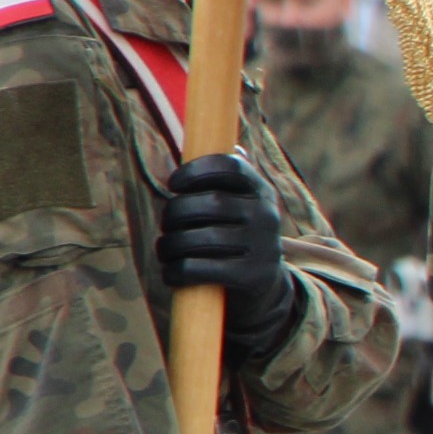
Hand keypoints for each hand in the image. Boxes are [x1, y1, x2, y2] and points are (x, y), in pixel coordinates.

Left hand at [159, 151, 296, 359]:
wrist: (264, 289)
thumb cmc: (235, 238)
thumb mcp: (240, 205)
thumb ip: (226, 179)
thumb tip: (220, 145)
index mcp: (261, 191)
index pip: (230, 167)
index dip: (196, 171)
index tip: (173, 183)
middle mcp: (266, 216)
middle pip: (208, 204)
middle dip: (175, 214)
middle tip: (167, 225)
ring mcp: (262, 247)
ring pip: (199, 239)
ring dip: (170, 245)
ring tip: (166, 249)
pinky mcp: (251, 276)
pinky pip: (198, 269)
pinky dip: (176, 272)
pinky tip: (172, 273)